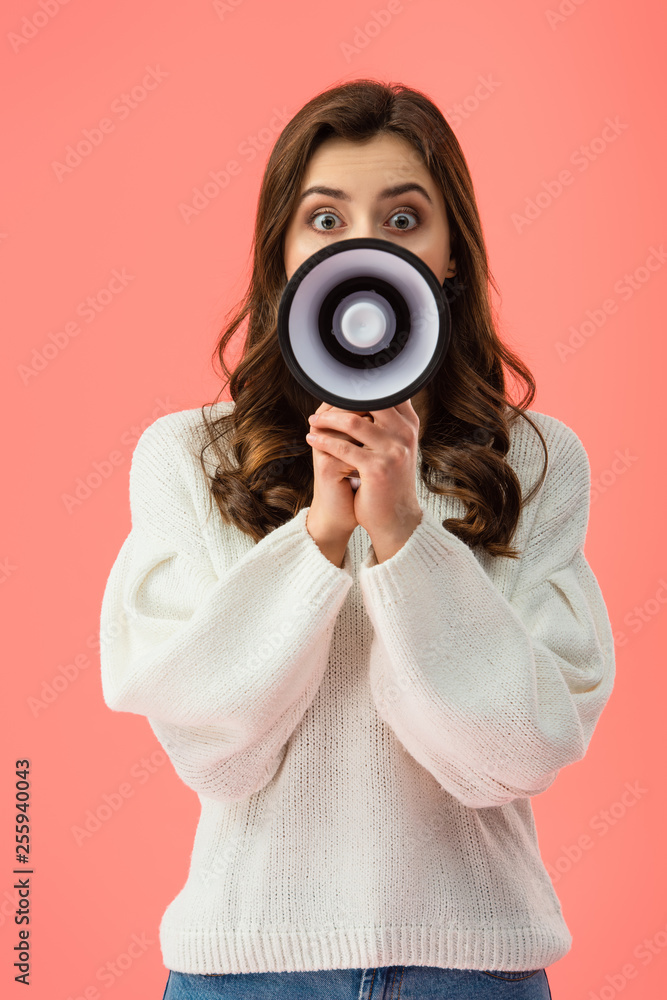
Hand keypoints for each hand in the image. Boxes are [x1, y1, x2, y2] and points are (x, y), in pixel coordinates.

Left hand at [306, 400, 422, 557]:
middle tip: (322, 405)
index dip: (360, 389)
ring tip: (313, 422)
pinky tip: (312, 440)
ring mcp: (393, 452)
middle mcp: (405, 436)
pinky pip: (343, 448)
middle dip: (340, 401)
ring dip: (326, 420)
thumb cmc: (392, 482)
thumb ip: (390, 423)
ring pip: (353, 422)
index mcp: (411, 427)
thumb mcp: (398, 448)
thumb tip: (370, 394)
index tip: (340, 390)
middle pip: (369, 401)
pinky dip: (323, 441)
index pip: (386, 394)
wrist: (396, 519)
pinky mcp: (377, 469)